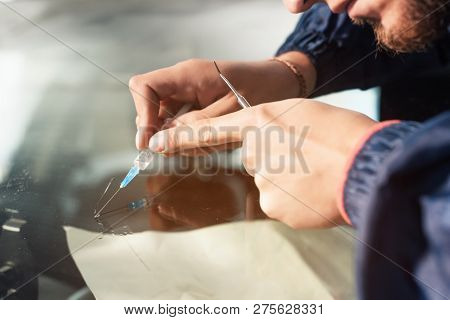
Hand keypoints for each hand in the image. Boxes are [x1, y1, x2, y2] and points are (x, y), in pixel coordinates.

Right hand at [129, 52, 315, 148]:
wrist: (282, 82)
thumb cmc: (263, 89)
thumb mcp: (230, 112)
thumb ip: (194, 127)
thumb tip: (159, 142)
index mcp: (189, 74)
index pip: (145, 87)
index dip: (143, 115)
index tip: (150, 142)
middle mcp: (184, 80)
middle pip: (151, 106)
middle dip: (164, 132)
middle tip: (189, 147)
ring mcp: (189, 91)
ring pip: (166, 118)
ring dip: (182, 136)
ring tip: (213, 142)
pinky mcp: (197, 102)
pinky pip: (181, 121)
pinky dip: (192, 135)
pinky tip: (214, 139)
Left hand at [148, 99, 375, 227]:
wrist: (368, 164)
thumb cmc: (343, 133)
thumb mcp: (305, 114)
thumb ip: (275, 129)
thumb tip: (261, 152)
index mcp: (263, 120)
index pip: (213, 129)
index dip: (183, 137)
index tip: (157, 144)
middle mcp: (256, 150)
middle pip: (254, 159)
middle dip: (275, 161)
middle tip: (306, 159)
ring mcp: (263, 180)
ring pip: (270, 183)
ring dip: (289, 181)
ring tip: (318, 175)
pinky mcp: (274, 207)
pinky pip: (280, 203)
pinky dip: (295, 200)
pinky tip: (316, 192)